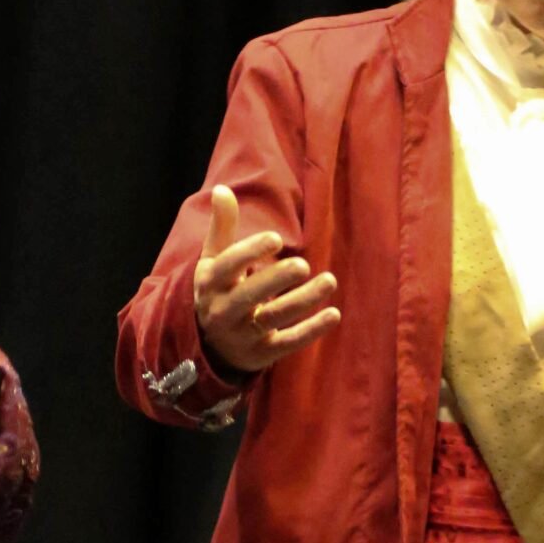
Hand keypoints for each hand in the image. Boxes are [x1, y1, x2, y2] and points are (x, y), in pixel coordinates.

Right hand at [193, 185, 339, 373]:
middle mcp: (223, 311)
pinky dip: (310, 331)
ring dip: (302, 301)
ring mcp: (243, 334)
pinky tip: (333, 314)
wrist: (210, 347)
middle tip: (303, 265)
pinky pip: (287, 343)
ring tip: (329, 281)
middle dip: (275, 280)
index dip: (249, 253)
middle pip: (248, 296)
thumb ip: (222, 227)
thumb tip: (223, 189)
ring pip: (272, 318)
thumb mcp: (213, 261)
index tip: (275, 239)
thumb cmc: (219, 291)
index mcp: (211, 283)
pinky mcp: (263, 353)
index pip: (227, 267)